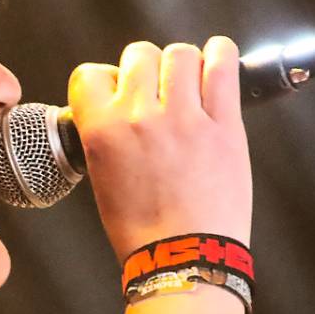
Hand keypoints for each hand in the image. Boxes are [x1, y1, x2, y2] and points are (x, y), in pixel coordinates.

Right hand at [67, 37, 253, 261]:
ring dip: (183, 65)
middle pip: (139, 54)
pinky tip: (217, 65)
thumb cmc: (143, 231)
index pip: (90, 74)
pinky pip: (223, 65)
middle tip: (157, 94)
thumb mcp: (103, 178)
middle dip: (146, 70)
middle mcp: (139, 118)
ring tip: (188, 87)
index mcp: (101, 132)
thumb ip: (107, 135)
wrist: (184, 260)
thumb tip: (121, 104)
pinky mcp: (224, 126)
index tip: (118, 93)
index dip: (106, 81)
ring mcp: (184, 119)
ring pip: (180, 53)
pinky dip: (221, 55)